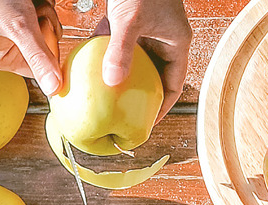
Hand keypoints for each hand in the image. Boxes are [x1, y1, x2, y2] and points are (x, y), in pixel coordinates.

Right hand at [0, 0, 63, 94]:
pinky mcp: (17, 17)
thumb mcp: (20, 28)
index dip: (49, 47)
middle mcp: (8, 48)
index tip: (40, 28)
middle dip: (46, 23)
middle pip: (47, 44)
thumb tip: (54, 90)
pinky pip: (41, 13)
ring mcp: (13, 32)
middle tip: (31, 12)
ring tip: (26, 2)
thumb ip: (38, 58)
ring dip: (44, 10)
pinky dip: (39, 3)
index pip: (43, 66)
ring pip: (46, 26)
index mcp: (4, 60)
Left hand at [97, 0, 191, 123]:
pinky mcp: (131, 19)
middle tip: (124, 112)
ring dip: (122, 74)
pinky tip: (91, 62)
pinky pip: (120, 43)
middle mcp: (164, 39)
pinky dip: (108, 52)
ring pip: (136, 60)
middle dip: (140, 93)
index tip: (147, 122)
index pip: (174, 84)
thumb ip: (121, 51)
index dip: (163, 106)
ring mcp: (148, 29)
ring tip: (107, 94)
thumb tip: (112, 82)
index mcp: (176, 43)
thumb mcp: (130, 20)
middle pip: (154, 75)